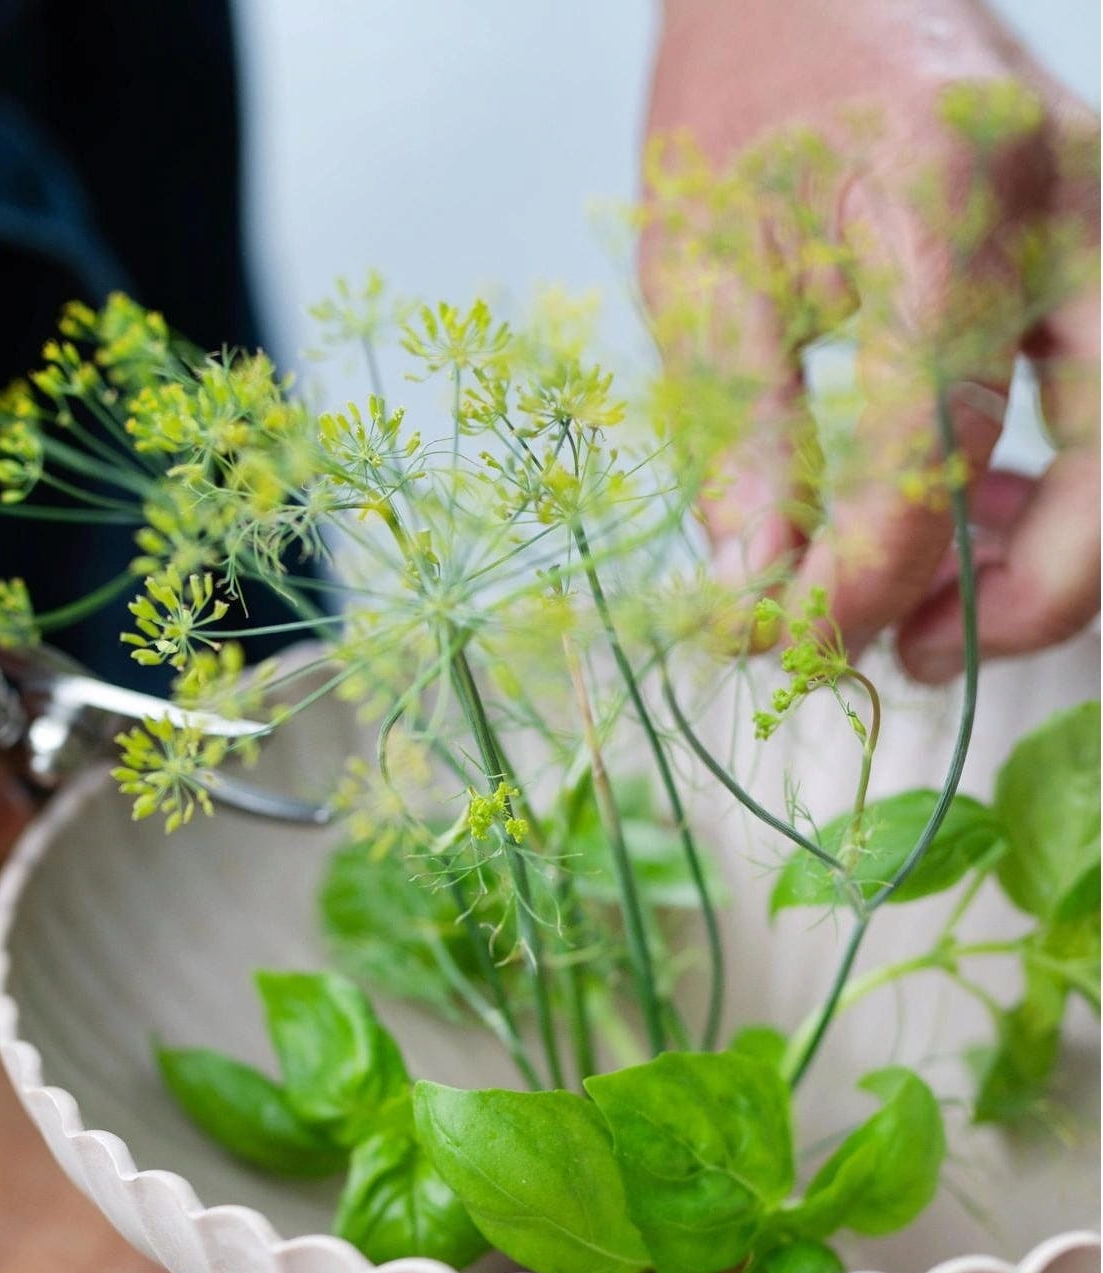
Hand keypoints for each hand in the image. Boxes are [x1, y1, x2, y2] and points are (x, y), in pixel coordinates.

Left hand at [642, 0, 1098, 679]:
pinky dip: (1066, 495)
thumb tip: (762, 605)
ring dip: (1056, 560)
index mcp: (938, 195)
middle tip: (913, 653)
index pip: (933, 446)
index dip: (865, 580)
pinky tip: (979, 522)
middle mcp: (1064, 204)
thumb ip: (743, 448)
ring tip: (936, 615)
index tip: (792, 642)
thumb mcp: (702, 281)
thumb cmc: (744, 124)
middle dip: (1025, 595)